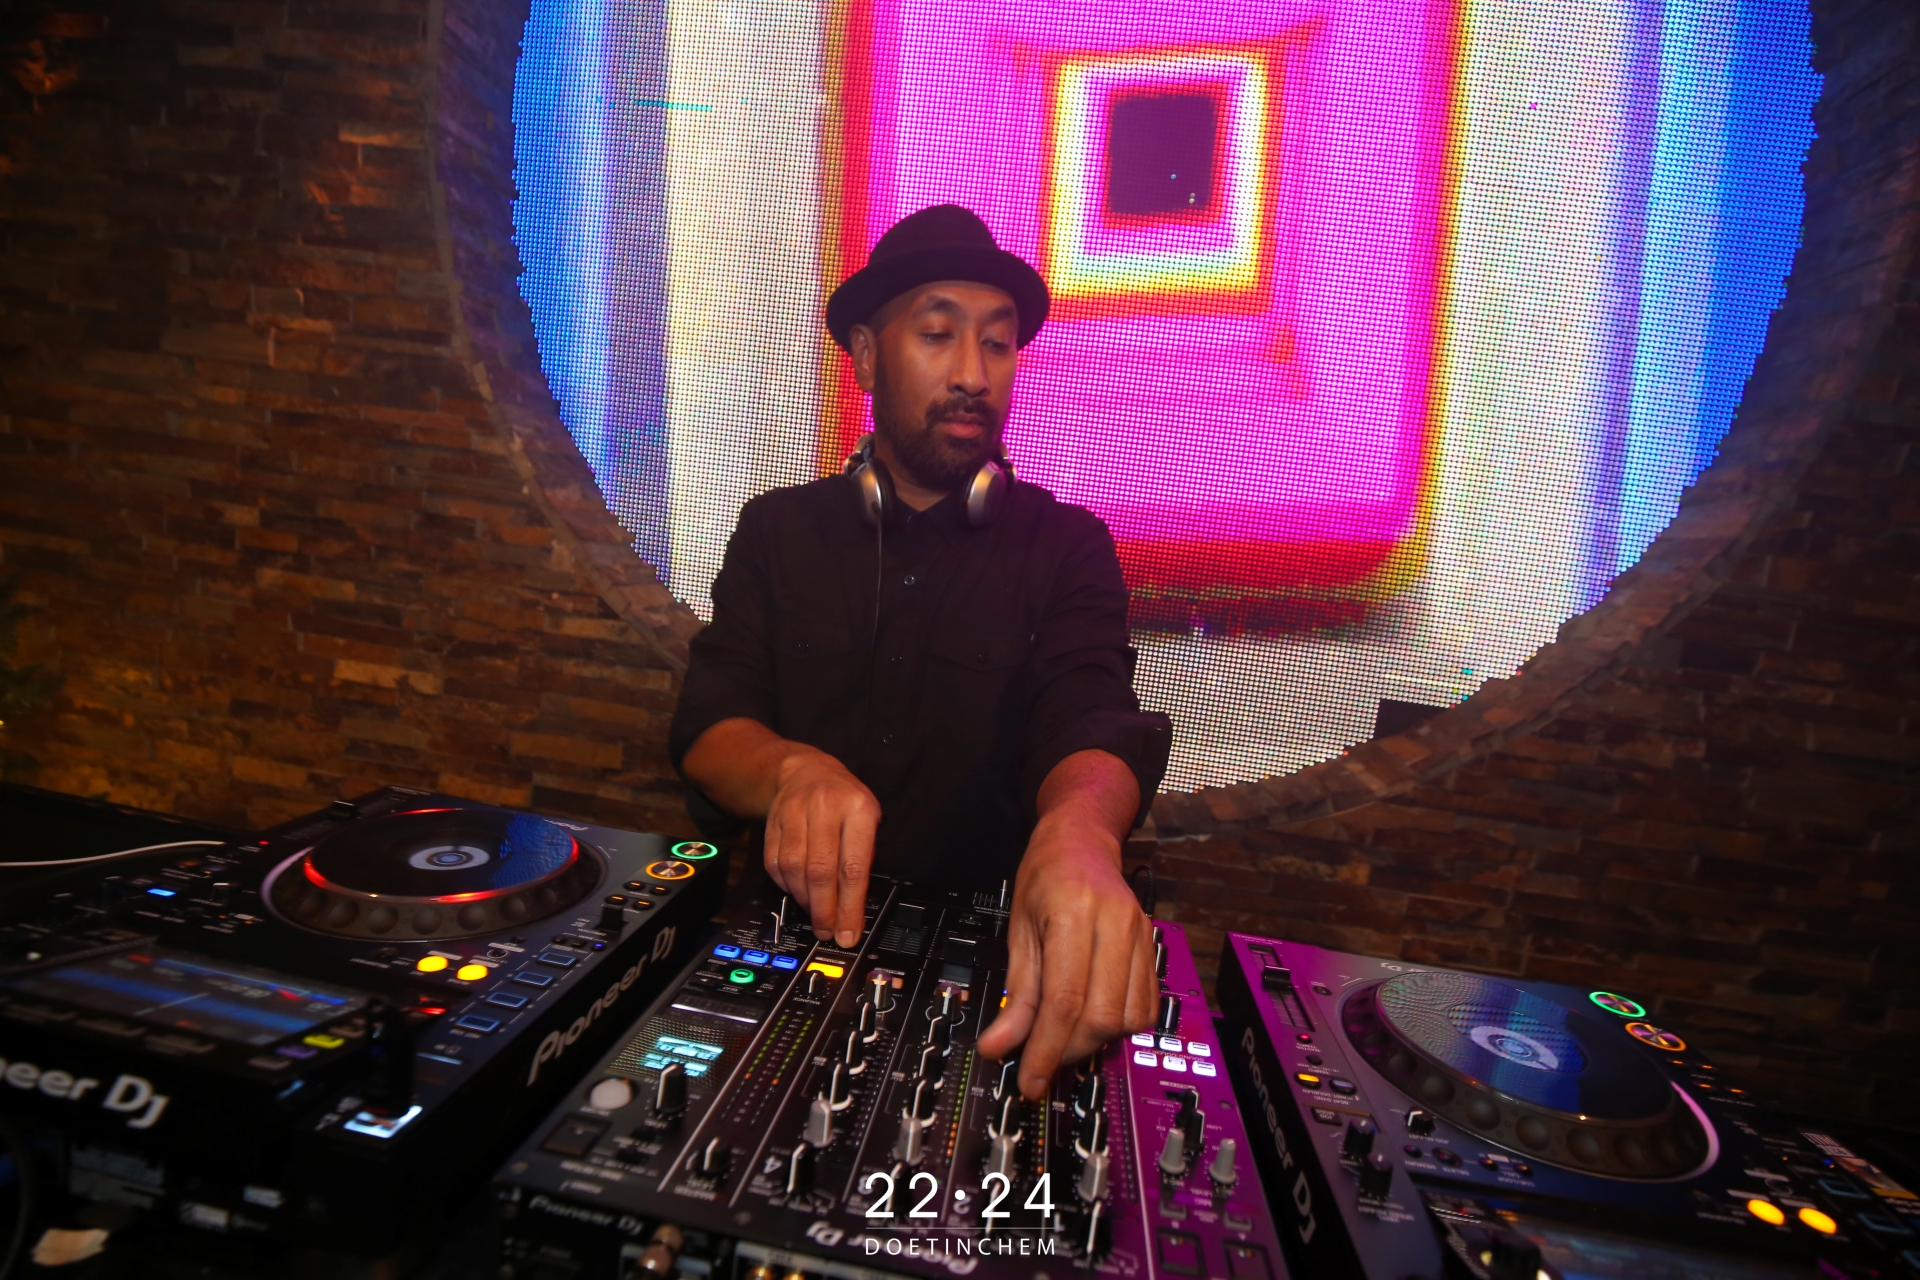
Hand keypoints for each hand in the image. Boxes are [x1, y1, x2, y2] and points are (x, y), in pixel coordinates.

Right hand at [763, 744, 879, 945]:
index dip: (849, 906)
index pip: (853, 866)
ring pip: (794, 869)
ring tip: (816, 914)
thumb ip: (862, 857)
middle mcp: (825, 808)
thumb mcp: (868, 817)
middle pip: (820, 871)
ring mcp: (794, 813)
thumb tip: (853, 908)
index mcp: (858, 808)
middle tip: (828, 931)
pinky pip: (775, 864)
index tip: (848, 932)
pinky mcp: (772, 823)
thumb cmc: (844, 800)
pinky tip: (798, 892)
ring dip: (805, 900)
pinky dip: (786, 885)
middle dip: (824, 910)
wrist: (805, 770)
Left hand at [974, 808, 1156, 1098]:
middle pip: (1100, 1015)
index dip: (1045, 1050)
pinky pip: (1146, 1007)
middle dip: (1068, 1051)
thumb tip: (998, 1047)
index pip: (1064, 1000)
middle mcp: (1114, 924)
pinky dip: (1120, 1028)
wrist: (1082, 842)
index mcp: (1071, 913)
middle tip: (1041, 1061)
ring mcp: (1140, 935)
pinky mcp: (1152, 947)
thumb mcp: (1018, 931)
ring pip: (1127, 1018)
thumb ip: (1015, 994)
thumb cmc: (1044, 878)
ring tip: (1065, 1038)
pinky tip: (1093, 1021)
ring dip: (1094, 1042)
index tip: (1028, 1081)